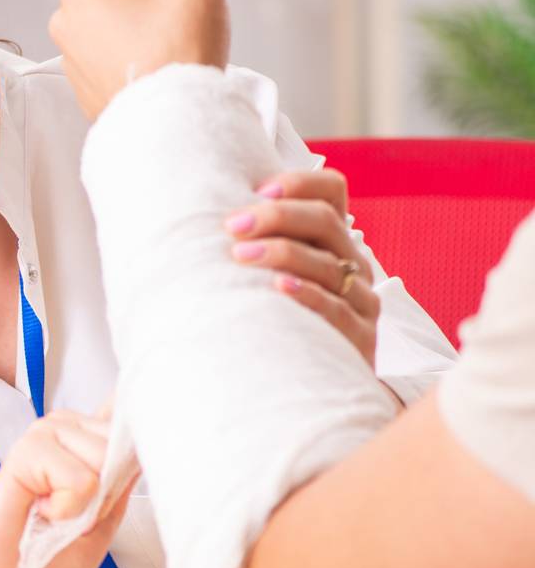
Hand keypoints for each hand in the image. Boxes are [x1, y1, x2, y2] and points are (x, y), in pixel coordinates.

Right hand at [0, 410, 136, 567]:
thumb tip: (135, 443)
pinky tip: (41, 510)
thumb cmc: (47, 554)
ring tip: (54, 512)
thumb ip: (120, 483)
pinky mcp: (26, 450)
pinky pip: (80, 479)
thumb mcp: (104, 522)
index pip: (127, 422)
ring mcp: (44, 434)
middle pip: (121, 446)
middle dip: (105, 494)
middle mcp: (65, 428)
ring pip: (104, 458)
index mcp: (84, 440)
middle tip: (71, 513)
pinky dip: (66, 508)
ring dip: (85, 504)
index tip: (105, 495)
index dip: (130, 458)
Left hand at [48, 0, 232, 118]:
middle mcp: (67, 17)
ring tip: (191, 14)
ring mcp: (73, 53)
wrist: (170, 126)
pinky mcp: (87, 83)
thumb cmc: (177, 55)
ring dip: (154, 0)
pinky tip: (174, 47)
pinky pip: (113, 43)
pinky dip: (141, 33)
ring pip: (114, 8)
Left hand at [226, 167, 378, 366]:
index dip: (299, 182)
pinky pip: (338, 309)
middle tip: (234, 226)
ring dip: (283, 253)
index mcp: (333, 240)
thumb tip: (204, 217)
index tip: (257, 191)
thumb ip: (253, 245)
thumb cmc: (276, 321)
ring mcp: (362, 300)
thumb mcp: (267, 276)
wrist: (310, 385)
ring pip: (330, 264)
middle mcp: (353, 264)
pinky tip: (278, 287)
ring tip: (241, 256)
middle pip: (326, 221)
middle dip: (278, 217)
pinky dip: (307, 294)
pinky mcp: (363, 337)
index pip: (332, 190)